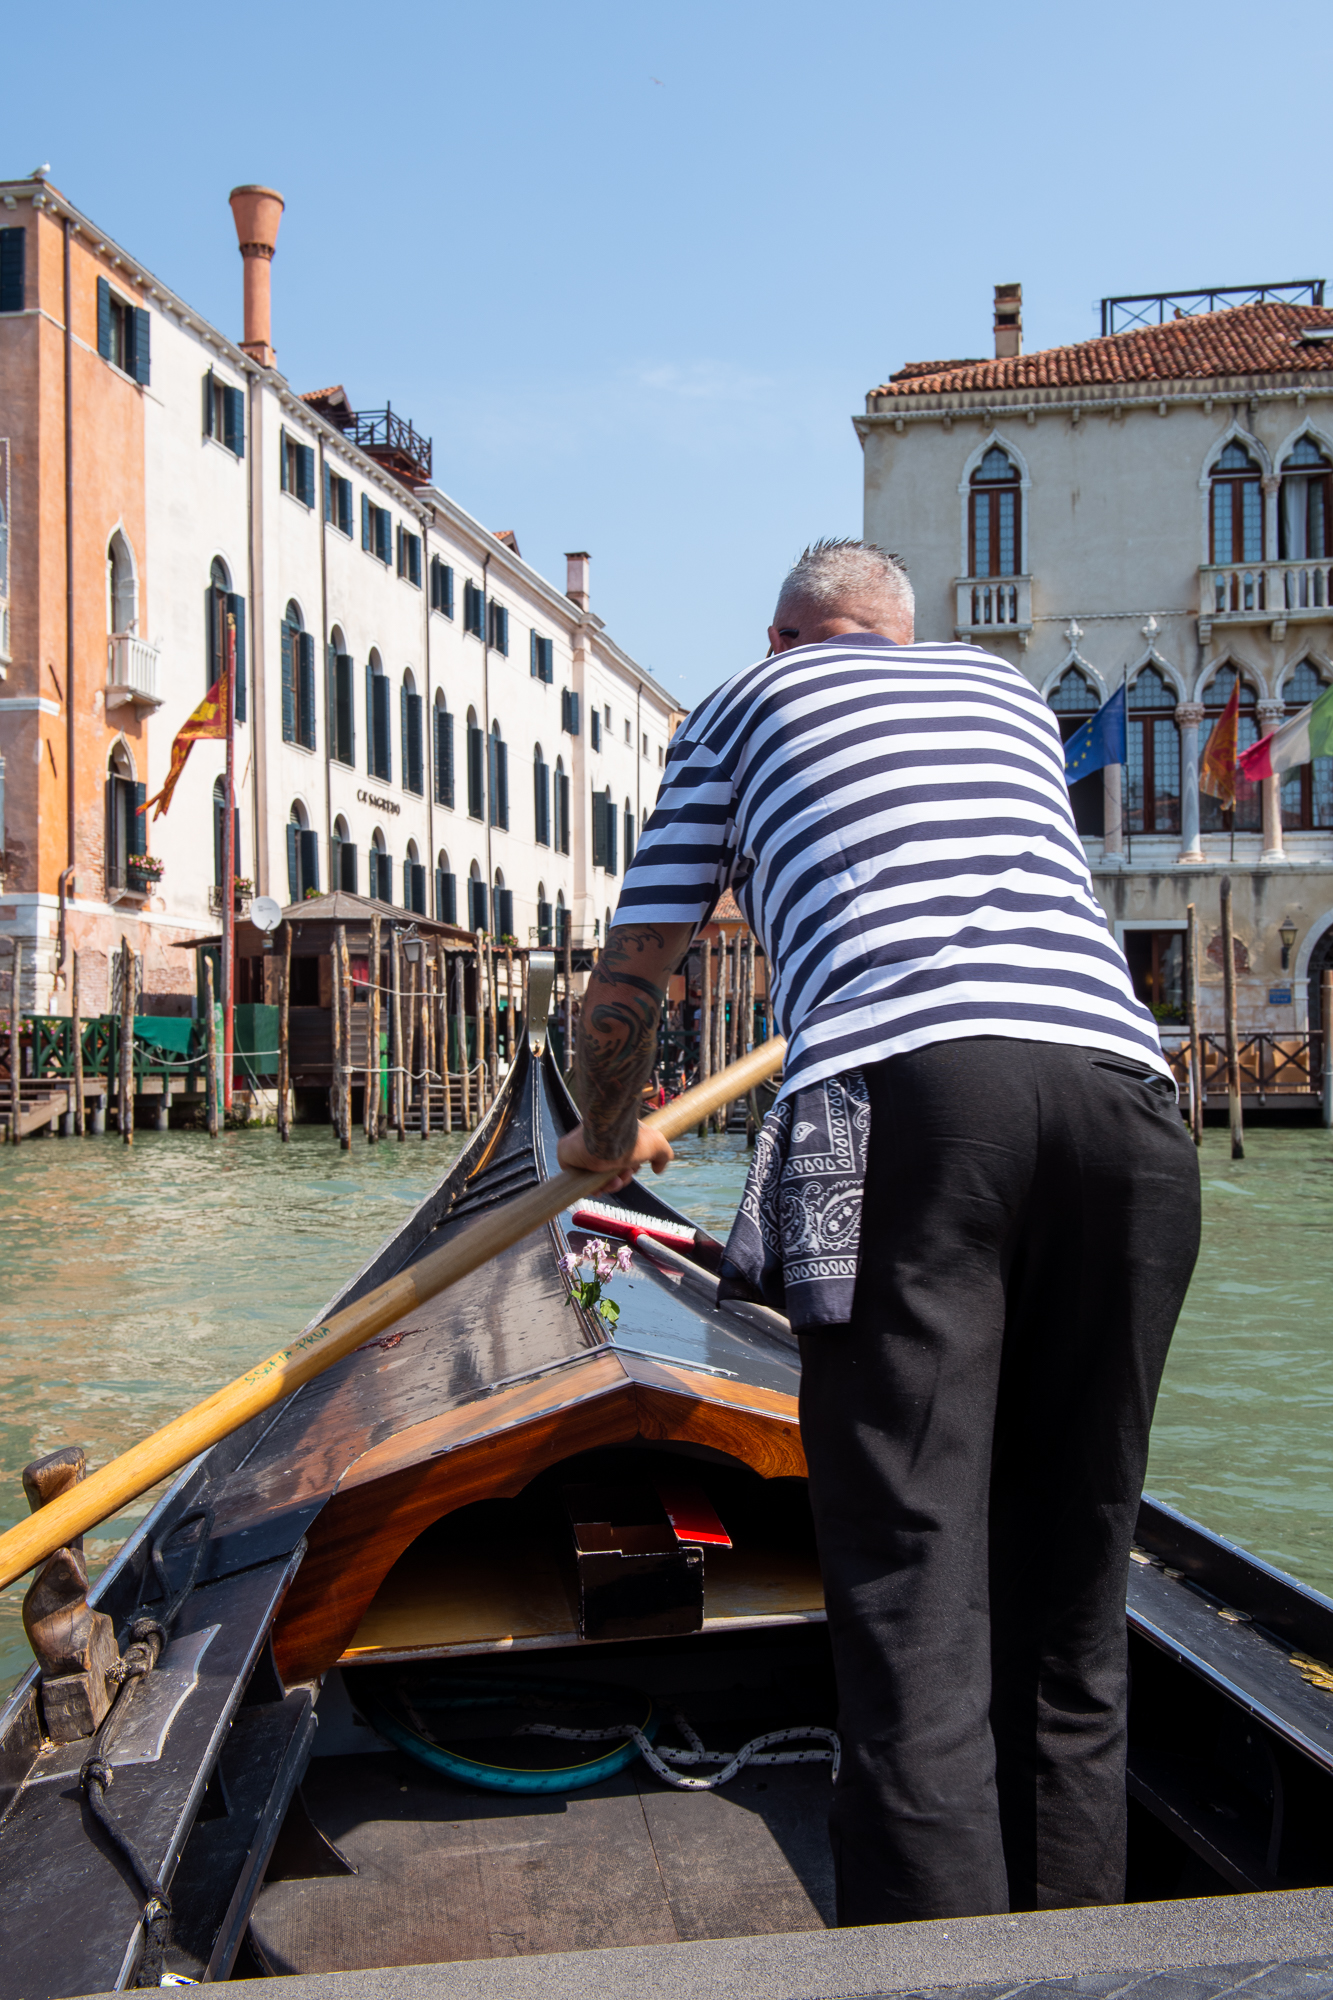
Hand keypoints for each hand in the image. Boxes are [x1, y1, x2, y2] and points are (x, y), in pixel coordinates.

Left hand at [556, 1122, 674, 1192]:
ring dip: (609, 1185)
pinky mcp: (566, 1155)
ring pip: (594, 1178)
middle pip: (607, 1171)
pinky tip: (601, 1187)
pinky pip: (576, 1179)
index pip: (618, 1160)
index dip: (626, 1172)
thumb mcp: (656, 1144)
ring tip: (616, 1180)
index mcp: (612, 1136)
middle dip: (619, 1179)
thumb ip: (662, 1155)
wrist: (610, 1134)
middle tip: (624, 1176)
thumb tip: (658, 1169)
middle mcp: (596, 1142)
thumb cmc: (632, 1137)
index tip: (631, 1172)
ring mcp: (580, 1149)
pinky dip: (590, 1187)